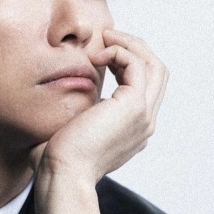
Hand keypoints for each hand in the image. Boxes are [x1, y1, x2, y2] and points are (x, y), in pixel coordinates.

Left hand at [30, 28, 168, 213]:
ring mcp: (143, 116)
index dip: (127, 64)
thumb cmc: (57, 162)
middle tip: (107, 37)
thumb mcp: (72, 132)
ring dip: (130, 45)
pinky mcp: (133, 107)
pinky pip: (137, 65)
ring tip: (105, 37)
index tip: (101, 54)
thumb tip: (61, 100)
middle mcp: (144, 123)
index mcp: (132, 131)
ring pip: (153, 65)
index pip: (144, 88)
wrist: (62, 176)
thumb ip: (77, 115)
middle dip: (135, 48)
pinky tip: (96, 56)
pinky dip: (120, 52)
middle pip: (156, 72)